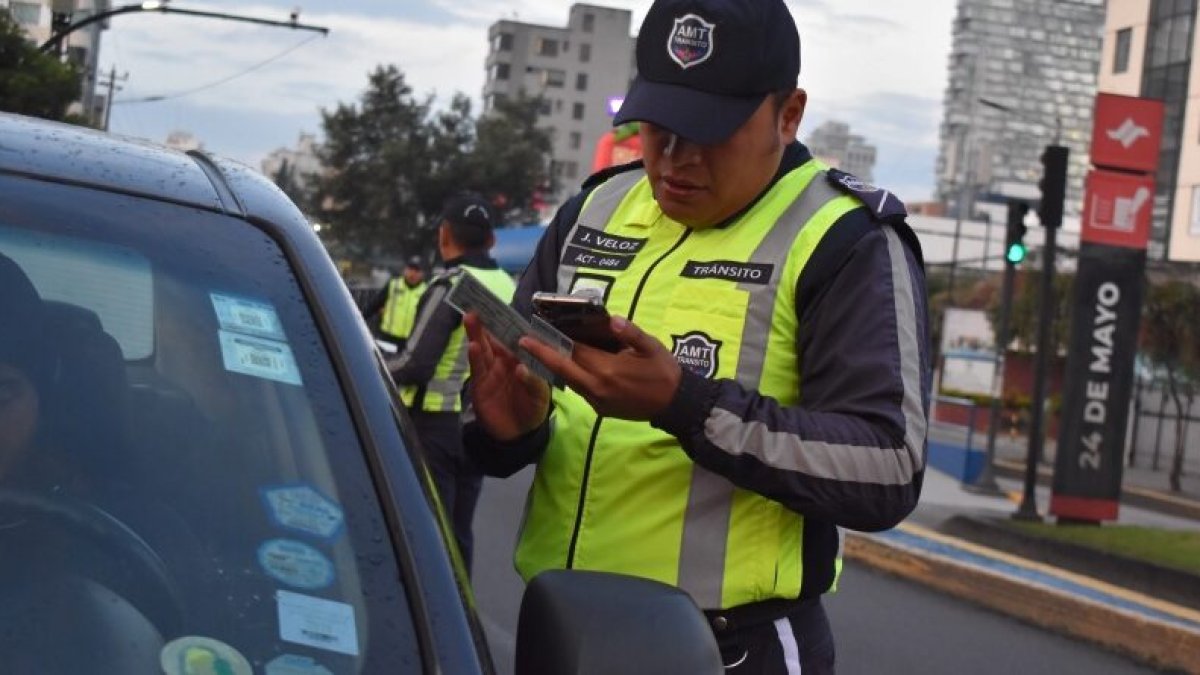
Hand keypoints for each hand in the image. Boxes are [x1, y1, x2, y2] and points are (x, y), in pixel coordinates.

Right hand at [464, 312, 550, 441]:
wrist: (518, 433)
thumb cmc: (532, 407)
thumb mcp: (540, 395)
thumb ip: (533, 382)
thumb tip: (522, 368)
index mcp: (519, 358)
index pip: (513, 336)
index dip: (507, 321)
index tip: (500, 305)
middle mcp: (503, 360)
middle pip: (494, 338)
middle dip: (486, 322)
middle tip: (479, 304)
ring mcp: (490, 371)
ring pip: (482, 349)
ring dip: (476, 334)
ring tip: (471, 317)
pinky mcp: (480, 384)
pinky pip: (477, 369)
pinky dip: (474, 358)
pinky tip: (472, 346)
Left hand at [519, 316, 680, 419]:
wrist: (675, 404)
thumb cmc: (664, 372)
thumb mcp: (652, 347)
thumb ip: (631, 333)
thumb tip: (613, 320)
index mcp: (608, 370)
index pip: (574, 352)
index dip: (554, 341)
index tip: (535, 331)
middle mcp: (598, 387)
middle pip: (564, 369)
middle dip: (542, 354)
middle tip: (523, 342)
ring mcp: (598, 401)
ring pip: (570, 382)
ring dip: (555, 367)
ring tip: (540, 352)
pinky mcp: (601, 410)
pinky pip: (581, 391)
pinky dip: (572, 378)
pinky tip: (567, 367)